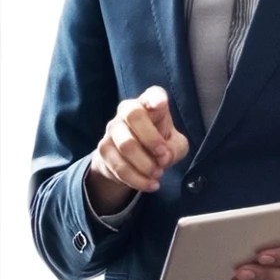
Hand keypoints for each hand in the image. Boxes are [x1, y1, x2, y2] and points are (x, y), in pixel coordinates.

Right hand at [83, 86, 191, 215]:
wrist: (131, 160)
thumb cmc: (157, 144)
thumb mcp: (175, 146)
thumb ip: (175, 149)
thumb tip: (163, 158)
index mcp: (149, 104)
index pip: (152, 94)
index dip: (155, 98)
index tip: (160, 105)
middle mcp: (128, 110)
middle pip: (134, 115)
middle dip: (151, 139)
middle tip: (164, 158)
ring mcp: (112, 128)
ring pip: (126, 145)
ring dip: (145, 165)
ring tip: (157, 175)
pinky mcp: (103, 148)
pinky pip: (119, 166)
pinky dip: (137, 179)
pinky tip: (149, 184)